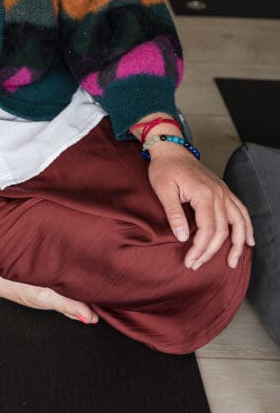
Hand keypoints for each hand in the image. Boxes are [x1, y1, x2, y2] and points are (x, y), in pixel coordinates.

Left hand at [147, 144, 253, 269]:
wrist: (171, 148)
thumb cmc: (165, 168)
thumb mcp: (163, 189)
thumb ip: (173, 213)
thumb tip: (182, 237)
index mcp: (204, 194)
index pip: (208, 230)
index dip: (200, 249)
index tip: (190, 261)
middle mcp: (218, 194)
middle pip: (222, 230)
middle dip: (210, 252)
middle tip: (196, 264)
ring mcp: (223, 192)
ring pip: (238, 222)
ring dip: (238, 244)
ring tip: (233, 262)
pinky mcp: (223, 191)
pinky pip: (241, 210)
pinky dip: (247, 226)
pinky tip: (249, 240)